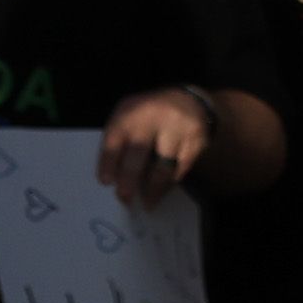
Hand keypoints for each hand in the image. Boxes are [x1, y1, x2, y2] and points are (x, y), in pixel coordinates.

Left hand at [99, 84, 214, 209]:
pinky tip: (163, 190)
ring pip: (162, 168)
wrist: (190, 99)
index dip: (108, 163)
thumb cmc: (150, 112)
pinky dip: (170, 183)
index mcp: (130, 111)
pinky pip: (180, 170)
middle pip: (138, 155)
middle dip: (129, 181)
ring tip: (147, 204)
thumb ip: (120, 139)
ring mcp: (177, 129)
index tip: (106, 182)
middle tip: (125, 199)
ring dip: (152, 190)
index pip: (115, 139)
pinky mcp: (196, 141)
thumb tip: (114, 177)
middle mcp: (153, 117)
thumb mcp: (129, 114)